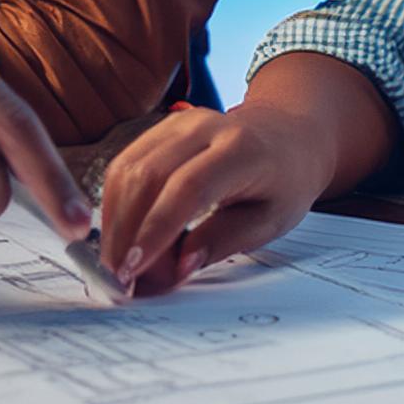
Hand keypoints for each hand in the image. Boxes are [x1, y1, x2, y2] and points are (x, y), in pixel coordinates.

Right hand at [98, 103, 335, 295]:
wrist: (287, 136)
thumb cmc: (285, 181)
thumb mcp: (271, 220)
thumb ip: (224, 240)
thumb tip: (179, 267)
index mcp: (240, 149)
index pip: (187, 188)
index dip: (155, 230)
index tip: (134, 271)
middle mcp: (204, 127)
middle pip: (148, 176)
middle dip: (126, 233)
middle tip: (122, 280)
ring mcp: (178, 123)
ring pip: (127, 169)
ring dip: (115, 222)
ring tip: (121, 264)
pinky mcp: (161, 129)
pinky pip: (125, 165)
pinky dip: (116, 205)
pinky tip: (122, 237)